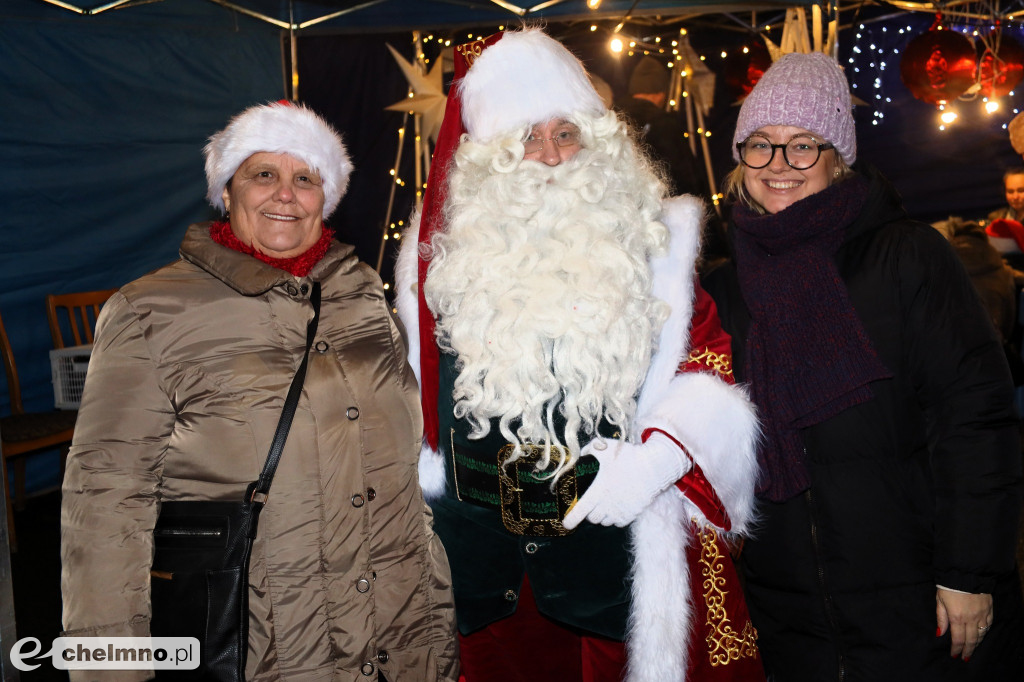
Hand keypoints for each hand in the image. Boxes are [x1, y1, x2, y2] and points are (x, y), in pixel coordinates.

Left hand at [562, 432, 689, 529]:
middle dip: (588, 513)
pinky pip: (618, 522)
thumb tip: (580, 455)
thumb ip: (588, 451)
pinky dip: (615, 518)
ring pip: (605, 522)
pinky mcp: (632, 514)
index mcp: (598, 490)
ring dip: (602, 516)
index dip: (570, 520)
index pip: (580, 511)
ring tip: (604, 503)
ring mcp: (620, 511)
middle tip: (591, 503)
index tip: (566, 523)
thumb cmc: (628, 456)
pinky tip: (617, 506)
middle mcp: (608, 505)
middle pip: (592, 519)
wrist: (653, 466)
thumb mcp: (605, 448)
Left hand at [936, 588, 992, 660]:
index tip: (954, 655)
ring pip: (981, 634)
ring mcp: (981, 615)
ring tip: (972, 649)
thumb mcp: (940, 600)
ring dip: (976, 643)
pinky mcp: (989, 609)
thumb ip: (941, 618)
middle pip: (971, 640)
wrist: (966, 572)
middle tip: (965, 658)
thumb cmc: (949, 585)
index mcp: (957, 617)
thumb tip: (940, 633)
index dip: (956, 649)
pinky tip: (982, 635)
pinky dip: (985, 632)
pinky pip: (988, 625)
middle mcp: (971, 619)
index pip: (958, 639)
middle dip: (968, 651)